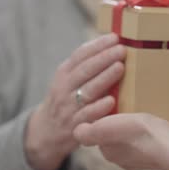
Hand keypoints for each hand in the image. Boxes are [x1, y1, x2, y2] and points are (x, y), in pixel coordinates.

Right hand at [25, 34, 124, 169]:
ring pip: (87, 90)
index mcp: (64, 73)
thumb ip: (86, 66)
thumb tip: (112, 46)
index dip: (97, 45)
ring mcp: (69, 107)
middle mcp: (64, 88)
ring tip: (120, 67)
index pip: (80, 55)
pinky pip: (87, 116)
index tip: (114, 37)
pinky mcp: (75, 125)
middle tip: (122, 49)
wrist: (46, 132)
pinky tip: (111, 100)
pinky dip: (99, 108)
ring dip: (104, 78)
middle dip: (104, 58)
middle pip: (84, 70)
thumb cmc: (66, 100)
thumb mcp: (68, 80)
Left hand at [73, 113, 168, 169]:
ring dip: (134, 129)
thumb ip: (87, 132)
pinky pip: (150, 142)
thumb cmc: (139, 134)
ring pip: (133, 140)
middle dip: (118, 125)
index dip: (103, 119)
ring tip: (141, 115)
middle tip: (126, 108)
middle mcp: (124, 161)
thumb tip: (76, 132)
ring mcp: (143, 161)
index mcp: (110, 154)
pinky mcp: (160, 155)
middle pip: (115, 138)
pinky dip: (150, 134)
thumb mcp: (106, 129)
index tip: (111, 107)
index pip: (99, 134)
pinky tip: (155, 125)